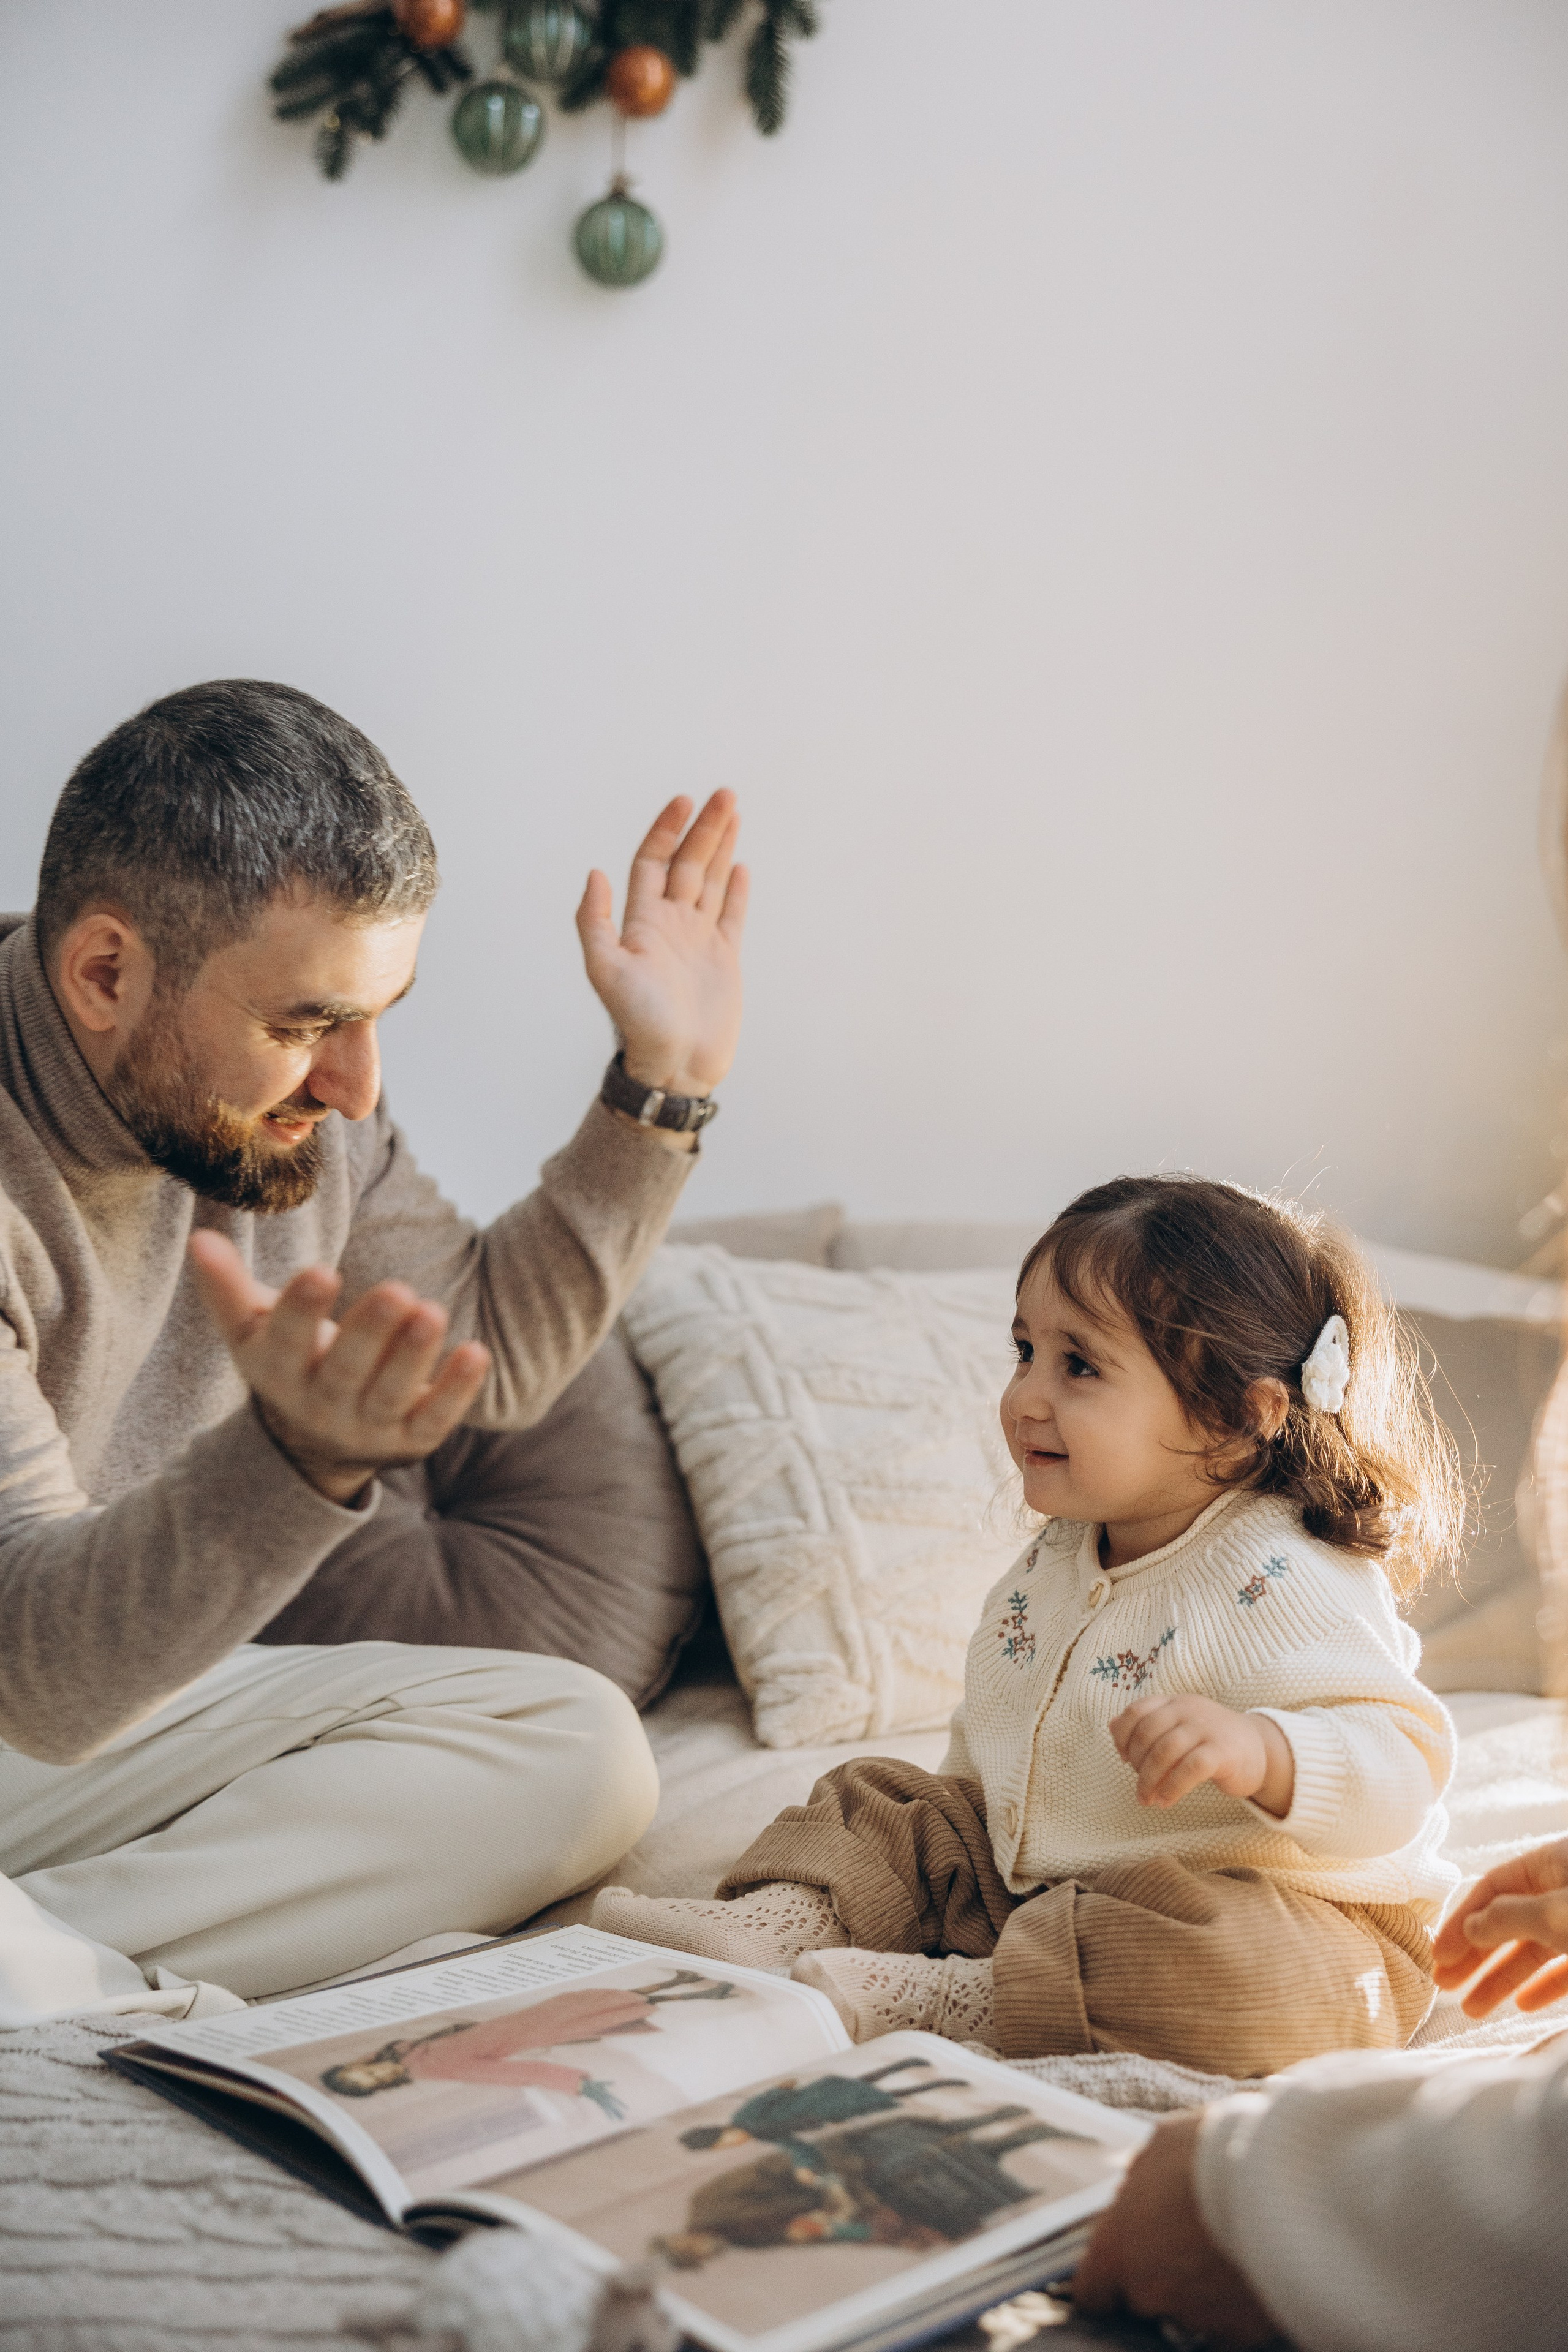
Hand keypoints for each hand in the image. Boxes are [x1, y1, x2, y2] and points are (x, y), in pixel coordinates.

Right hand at [189, 1231, 490, 1505]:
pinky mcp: (412, 1439)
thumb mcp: (254, 1330)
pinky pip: (434, 1418)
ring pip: (390, 1394)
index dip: (301, 1310)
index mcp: (278, 1371)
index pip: (285, 1341)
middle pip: (344, 1371)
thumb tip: (199, 1238)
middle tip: (397, 1290)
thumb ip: (227, 1286)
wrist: (316, 1445)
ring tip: (431, 1310)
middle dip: (369, 1333)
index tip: (321, 1272)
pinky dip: (455, 1390)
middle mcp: (320, 1404)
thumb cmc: (289, 1362)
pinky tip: (475, 1353)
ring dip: (413, 1356)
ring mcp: (368, 1426)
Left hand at [576, 790, 746, 1100]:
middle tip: (725, 793)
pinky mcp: (723, 960)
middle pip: (687, 863)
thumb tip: (594, 873)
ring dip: (720, 847)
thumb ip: (595, 922)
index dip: (666, 830)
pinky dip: (735, 890)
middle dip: (704, 828)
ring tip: (734, 811)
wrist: (673, 1065)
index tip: (683, 801)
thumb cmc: (638, 1022)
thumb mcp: (605, 971)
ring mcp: (697, 940)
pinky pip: (730, 915)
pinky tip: (739, 866)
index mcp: (643, 922)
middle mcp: (670, 925)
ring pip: (709, 882)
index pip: (653, 862)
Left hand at [1073, 2114, 1283, 2347]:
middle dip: (1161, 2268)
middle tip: (1190, 2233)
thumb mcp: (1163, 2145)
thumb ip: (1142, 2179)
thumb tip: (1139, 2189)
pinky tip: (1253, 2262)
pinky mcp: (1244, 2329)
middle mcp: (1151, 2291)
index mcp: (1120, 2248)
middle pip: (1144, 2293)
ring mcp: (1198, 2315)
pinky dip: (1238, 2298)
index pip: (1092, 2287)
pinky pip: (1232, 2318)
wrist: (1286, 2185)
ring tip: (1228, 2240)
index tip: (1119, 2263)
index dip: (1105, 2275)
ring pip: (1190, 2305)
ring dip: (1201, 2281)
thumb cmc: (1216, 2153)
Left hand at [1111, 1694, 1294, 1816]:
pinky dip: (1172, 1787)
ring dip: (1149, 1780)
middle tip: (1139, 1787)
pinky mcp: (1223, 1751)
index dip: (1123, 1736)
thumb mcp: (1178, 1727)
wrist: (1260, 1750)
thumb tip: (1111, 1726)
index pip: (1137, 1711)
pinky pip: (1190, 1769)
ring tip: (1147, 1800)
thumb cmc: (1210, 1741)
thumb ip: (1148, 1725)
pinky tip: (1166, 1801)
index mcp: (1175, 1702)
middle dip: (1136, 1764)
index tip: (1123, 1758)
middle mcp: (1189, 1709)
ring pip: (1165, 1751)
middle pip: (1147, 1733)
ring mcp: (1207, 1728)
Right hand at [1432, 1834, 1567, 2016]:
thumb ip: (1509, 1918)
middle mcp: (1563, 1892)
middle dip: (1473, 1955)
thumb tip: (1470, 1927)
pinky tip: (1523, 2004)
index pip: (1493, 1888)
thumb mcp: (1553, 1913)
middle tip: (1442, 1984)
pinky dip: (1541, 1986)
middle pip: (1508, 1921)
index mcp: (1553, 1864)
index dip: (1462, 1920)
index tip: (1438, 1955)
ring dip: (1500, 1978)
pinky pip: (1564, 1968)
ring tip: (1472, 2008)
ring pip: (1533, 1949)